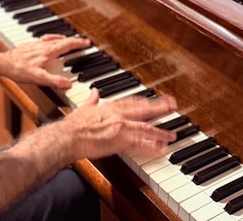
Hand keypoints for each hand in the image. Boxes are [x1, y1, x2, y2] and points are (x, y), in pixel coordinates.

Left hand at [0, 34, 90, 88]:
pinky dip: (51, 39)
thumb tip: (69, 84)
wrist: (3, 63)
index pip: (67, 44)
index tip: (87, 43)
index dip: (78, 43)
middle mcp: (43, 45)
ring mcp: (36, 44)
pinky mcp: (29, 45)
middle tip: (82, 42)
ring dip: (63, 38)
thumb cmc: (19, 70)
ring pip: (53, 38)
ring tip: (68, 40)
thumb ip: (54, 81)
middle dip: (73, 40)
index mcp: (48, 52)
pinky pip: (44, 39)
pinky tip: (48, 42)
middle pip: (62, 40)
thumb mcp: (38, 78)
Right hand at [63, 89, 177, 160]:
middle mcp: (119, 115)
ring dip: (160, 132)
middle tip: (173, 106)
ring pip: (146, 128)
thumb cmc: (74, 125)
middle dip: (159, 108)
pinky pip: (139, 145)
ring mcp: (121, 128)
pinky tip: (160, 150)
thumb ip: (92, 100)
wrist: (69, 136)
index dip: (145, 100)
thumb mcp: (84, 107)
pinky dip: (151, 148)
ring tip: (172, 135)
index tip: (155, 99)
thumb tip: (94, 92)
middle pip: (144, 110)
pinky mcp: (120, 141)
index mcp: (110, 106)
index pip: (132, 101)